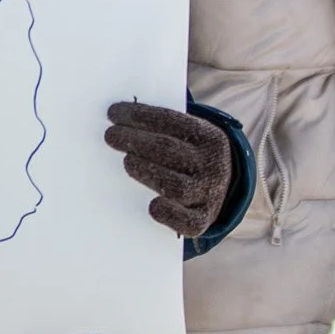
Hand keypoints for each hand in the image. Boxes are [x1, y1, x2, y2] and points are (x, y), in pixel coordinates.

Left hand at [104, 102, 234, 237]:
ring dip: (145, 171)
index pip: (172, 121)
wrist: (223, 191)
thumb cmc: (191, 159)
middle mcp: (212, 165)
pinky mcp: (201, 220)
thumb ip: (164, 130)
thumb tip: (122, 120)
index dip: (140, 116)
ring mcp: (208, 194)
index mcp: (210, 138)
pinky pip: (185, 221)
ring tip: (127, 161)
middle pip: (168, 150)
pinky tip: (152, 205)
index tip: (113, 112)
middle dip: (135, 140)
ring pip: (175, 185)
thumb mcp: (190, 138)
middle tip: (110, 135)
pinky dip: (167, 213)